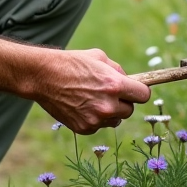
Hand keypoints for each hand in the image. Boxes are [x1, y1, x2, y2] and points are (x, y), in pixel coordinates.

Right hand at [32, 49, 150, 133]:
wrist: (43, 76)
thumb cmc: (71, 63)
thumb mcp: (99, 57)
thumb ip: (118, 71)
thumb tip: (130, 81)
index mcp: (114, 85)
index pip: (143, 95)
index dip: (139, 91)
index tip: (134, 90)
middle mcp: (108, 105)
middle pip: (129, 111)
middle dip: (123, 102)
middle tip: (108, 93)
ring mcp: (96, 119)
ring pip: (115, 120)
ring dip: (109, 112)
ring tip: (92, 98)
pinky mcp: (84, 128)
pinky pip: (99, 126)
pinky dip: (94, 118)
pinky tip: (81, 105)